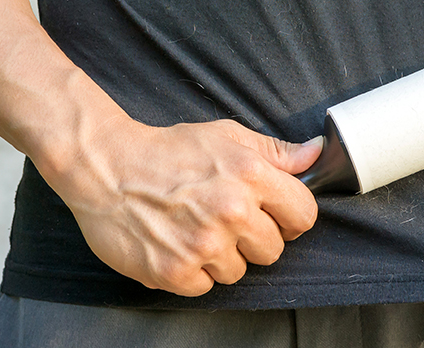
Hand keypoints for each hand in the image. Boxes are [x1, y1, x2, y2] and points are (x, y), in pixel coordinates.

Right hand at [37, 116, 322, 296]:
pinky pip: (205, 287)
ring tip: (193, 228)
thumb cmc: (167, 150)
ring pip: (239, 271)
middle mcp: (232, 211)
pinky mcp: (175, 271)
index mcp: (251, 175)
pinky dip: (192, 271)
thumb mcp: (226, 136)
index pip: (303, 215)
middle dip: (253, 238)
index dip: (288, 217)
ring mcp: (203, 244)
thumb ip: (275, 152)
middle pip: (274, 250)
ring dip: (220, 256)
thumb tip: (316, 154)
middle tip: (221, 219)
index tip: (271, 215)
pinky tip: (176, 244)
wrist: (106, 166)